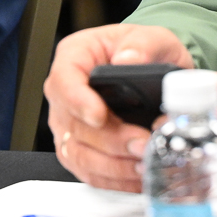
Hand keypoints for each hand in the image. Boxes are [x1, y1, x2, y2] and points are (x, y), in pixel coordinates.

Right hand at [45, 24, 192, 192]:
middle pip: (73, 124)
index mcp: (75, 57)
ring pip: (78, 154)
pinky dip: (114, 179)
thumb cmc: (144, 51)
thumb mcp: (151, 37)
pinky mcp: (80, 149)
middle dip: (110, 140)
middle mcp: (65, 93)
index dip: (78, 101)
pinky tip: (137, 176)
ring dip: (113, 165)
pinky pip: (88, 173)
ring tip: (144, 163)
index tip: (100, 116)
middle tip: (142, 143)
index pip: (64, 80)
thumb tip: (128, 61)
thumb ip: (141, 46)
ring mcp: (69, 124)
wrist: (153, 70)